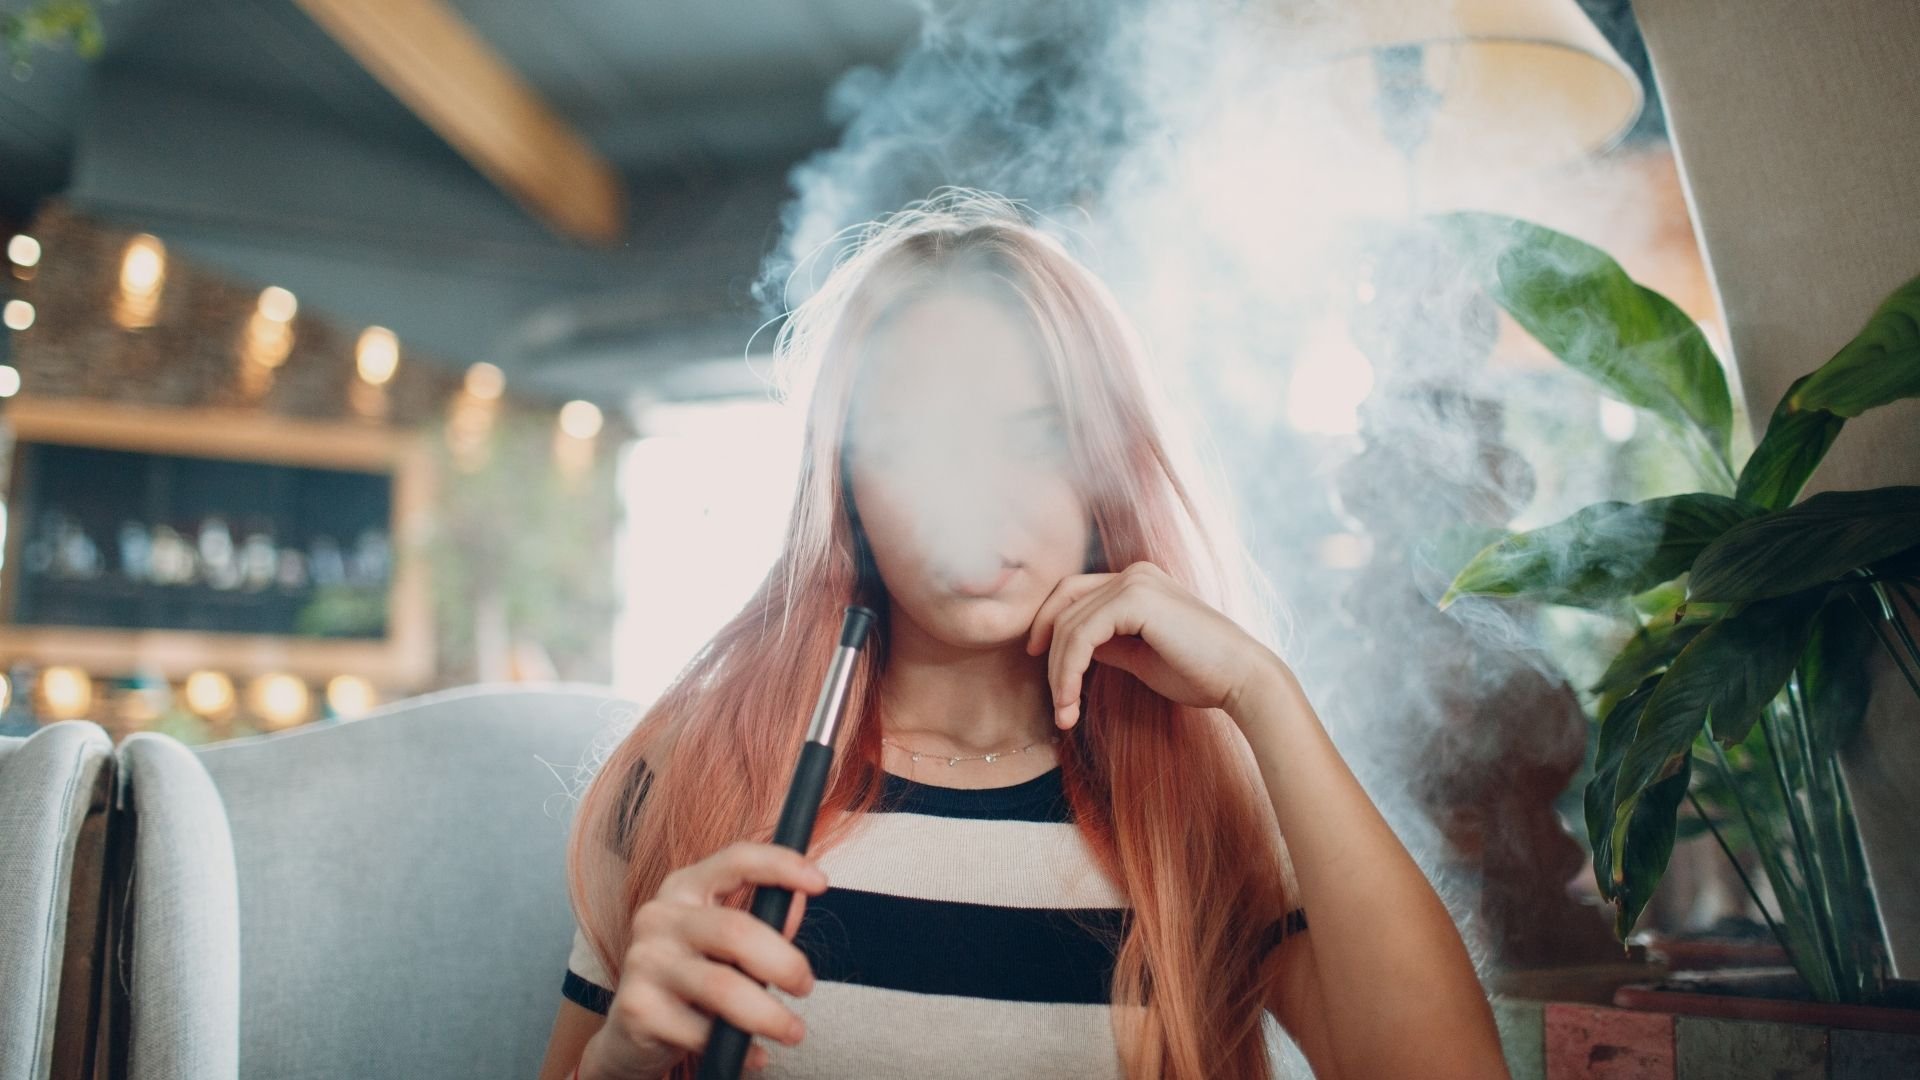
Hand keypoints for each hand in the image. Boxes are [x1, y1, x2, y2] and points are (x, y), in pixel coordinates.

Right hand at [583, 841, 826, 1077]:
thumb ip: (763, 921)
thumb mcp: (724, 945)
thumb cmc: (690, 980)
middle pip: (736, 930)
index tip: (822, 882)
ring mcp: (644, 961)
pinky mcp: (637, 1008)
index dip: (782, 865)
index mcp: (684, 888)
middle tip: (805, 987)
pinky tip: (755, 1055)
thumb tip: (799, 900)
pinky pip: (703, 1032)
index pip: (736, 860)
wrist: (630, 1036)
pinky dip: (740, 1048)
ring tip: (793, 1031)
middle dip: (784, 963)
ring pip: (722, 986)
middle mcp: (659, 917)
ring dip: (769, 1014)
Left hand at [1024, 561, 1283, 729]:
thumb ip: (1106, 643)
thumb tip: (1071, 649)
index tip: (1042, 665)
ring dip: (1059, 674)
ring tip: (1065, 713)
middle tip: (1056, 704)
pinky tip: (1072, 702)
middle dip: (1050, 655)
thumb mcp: (1140, 655)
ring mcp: (1135, 581)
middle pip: (1064, 605)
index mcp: (1138, 580)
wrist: (1242, 680)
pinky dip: (1069, 671)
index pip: (1074, 594)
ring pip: (1069, 624)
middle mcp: (1134, 573)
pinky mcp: (1136, 599)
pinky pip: (1082, 634)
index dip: (1049, 626)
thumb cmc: (1199, 673)